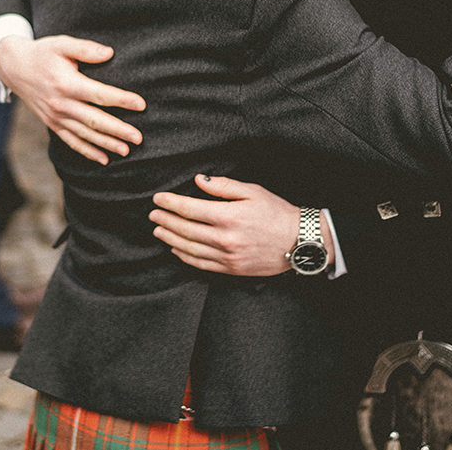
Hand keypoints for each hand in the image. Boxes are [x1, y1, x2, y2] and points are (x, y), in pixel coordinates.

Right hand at [0, 34, 144, 164]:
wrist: (14, 67)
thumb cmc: (42, 53)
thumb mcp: (61, 44)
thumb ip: (85, 49)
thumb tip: (109, 53)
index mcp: (66, 83)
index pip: (99, 94)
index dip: (121, 100)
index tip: (141, 104)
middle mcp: (61, 104)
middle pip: (94, 120)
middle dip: (118, 130)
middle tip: (138, 138)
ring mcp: (55, 117)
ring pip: (85, 134)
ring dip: (106, 144)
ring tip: (126, 151)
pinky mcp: (52, 123)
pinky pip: (71, 141)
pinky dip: (87, 151)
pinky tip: (103, 159)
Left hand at [150, 175, 328, 276]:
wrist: (298, 242)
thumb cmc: (277, 213)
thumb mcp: (253, 191)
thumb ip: (223, 186)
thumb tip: (198, 181)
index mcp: (229, 216)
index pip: (190, 208)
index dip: (170, 203)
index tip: (158, 198)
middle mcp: (225, 239)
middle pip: (185, 229)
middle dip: (165, 220)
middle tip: (153, 213)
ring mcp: (227, 257)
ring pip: (189, 248)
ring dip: (170, 238)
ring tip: (158, 229)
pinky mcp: (230, 269)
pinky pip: (201, 264)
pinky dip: (184, 256)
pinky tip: (175, 249)